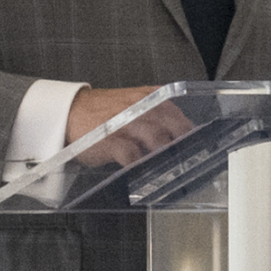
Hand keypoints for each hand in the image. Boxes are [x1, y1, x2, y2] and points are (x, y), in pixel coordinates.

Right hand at [65, 84, 191, 166]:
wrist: (70, 111)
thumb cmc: (105, 113)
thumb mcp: (135, 105)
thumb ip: (157, 117)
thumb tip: (181, 140)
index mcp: (150, 98)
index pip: (179, 116)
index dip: (192, 135)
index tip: (201, 150)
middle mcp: (141, 107)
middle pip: (173, 126)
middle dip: (184, 146)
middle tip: (190, 164)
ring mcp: (125, 123)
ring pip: (156, 138)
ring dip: (167, 155)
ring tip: (174, 170)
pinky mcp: (110, 140)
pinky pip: (131, 154)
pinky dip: (141, 165)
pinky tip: (146, 173)